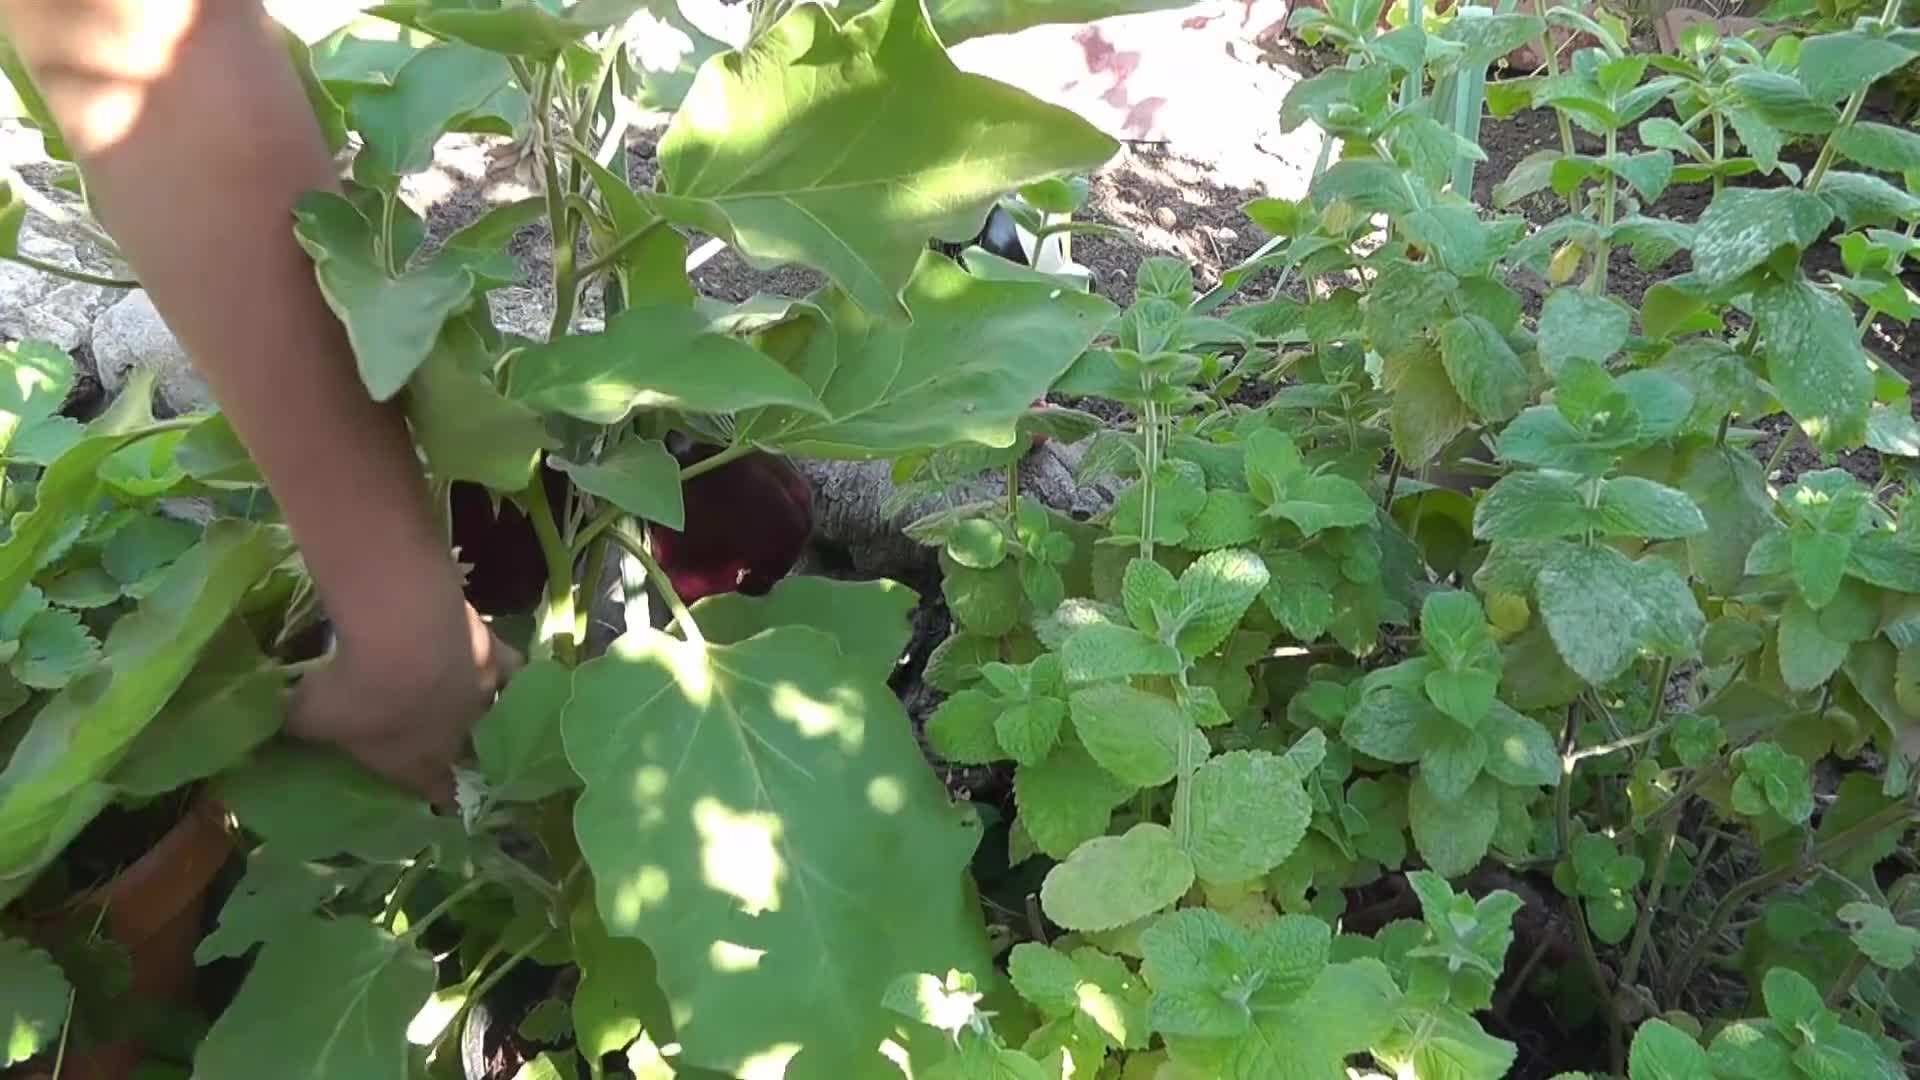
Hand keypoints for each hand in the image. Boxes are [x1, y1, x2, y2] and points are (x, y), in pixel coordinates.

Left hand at [287, 601, 519, 804]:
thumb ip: (295, 726)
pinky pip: (513, 671)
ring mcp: (481, 699)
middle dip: (458, 753)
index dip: (433, 796)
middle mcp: (456, 737)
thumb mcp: (307, 716)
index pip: (431, 791)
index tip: (437, 799)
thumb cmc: (353, 691)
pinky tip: (503, 666)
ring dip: (484, 713)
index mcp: (414, 763)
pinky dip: (509, 672)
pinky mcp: (494, 659)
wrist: (402, 639)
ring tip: (479, 706)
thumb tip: (276, 730)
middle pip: (465, 754)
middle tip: (450, 744)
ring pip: (494, 716)